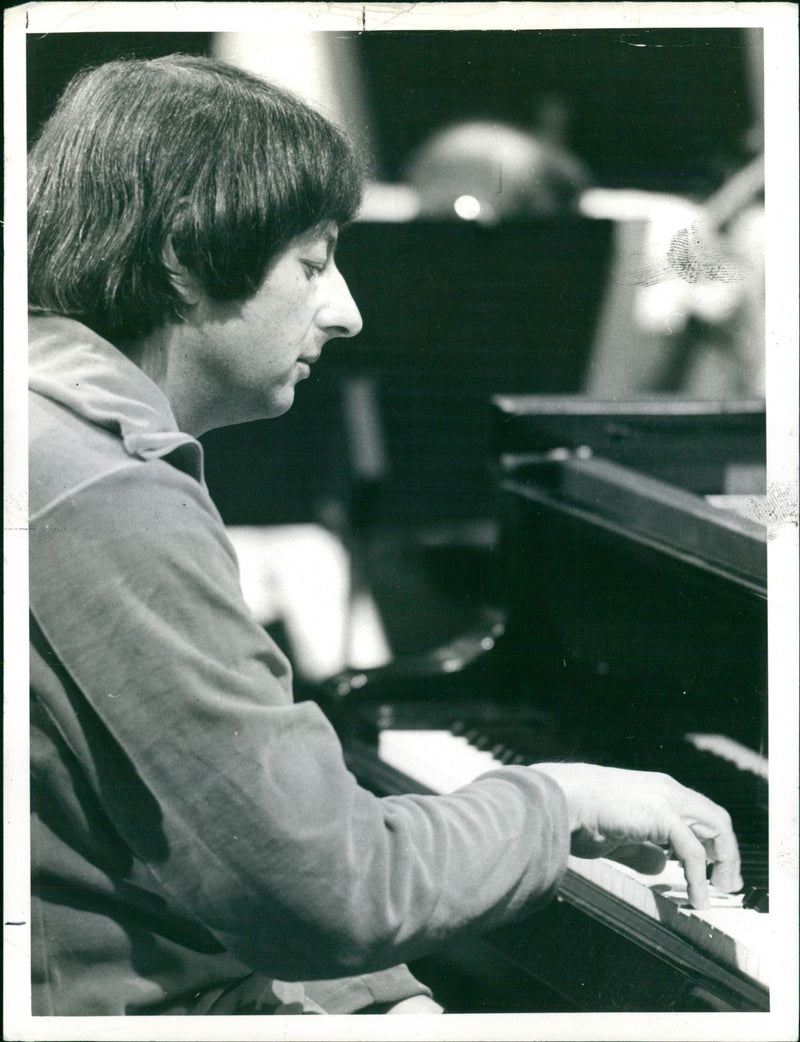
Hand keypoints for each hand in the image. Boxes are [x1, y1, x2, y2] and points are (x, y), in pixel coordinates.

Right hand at [532, 762, 742, 908]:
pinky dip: (699, 876)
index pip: (700, 815)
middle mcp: (669, 791)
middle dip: (727, 853)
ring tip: (717, 891)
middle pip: (717, 819)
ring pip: (715, 828)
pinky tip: (696, 896)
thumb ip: (641, 849)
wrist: (564, 797)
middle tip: (726, 883)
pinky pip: (693, 850)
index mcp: (659, 791)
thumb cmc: (581, 812)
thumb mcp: (618, 834)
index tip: (714, 870)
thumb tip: (660, 865)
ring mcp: (667, 800)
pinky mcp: (662, 816)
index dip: (712, 843)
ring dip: (724, 862)